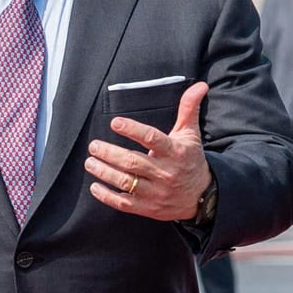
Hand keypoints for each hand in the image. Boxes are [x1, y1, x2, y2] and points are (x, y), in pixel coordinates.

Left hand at [88, 81, 211, 221]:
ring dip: (104, 172)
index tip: (115, 123)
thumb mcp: (191, 134)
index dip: (132, 130)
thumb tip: (200, 85)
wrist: (202, 196)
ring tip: (90, 162)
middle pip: (132, 162)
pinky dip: (107, 196)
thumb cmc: (191, 159)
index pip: (152, 139)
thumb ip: (189, 108)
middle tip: (94, 145)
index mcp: (175, 152)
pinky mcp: (149, 208)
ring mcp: (157, 192)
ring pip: (126, 182)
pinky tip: (95, 186)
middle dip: (109, 153)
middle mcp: (166, 173)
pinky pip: (124, 203)